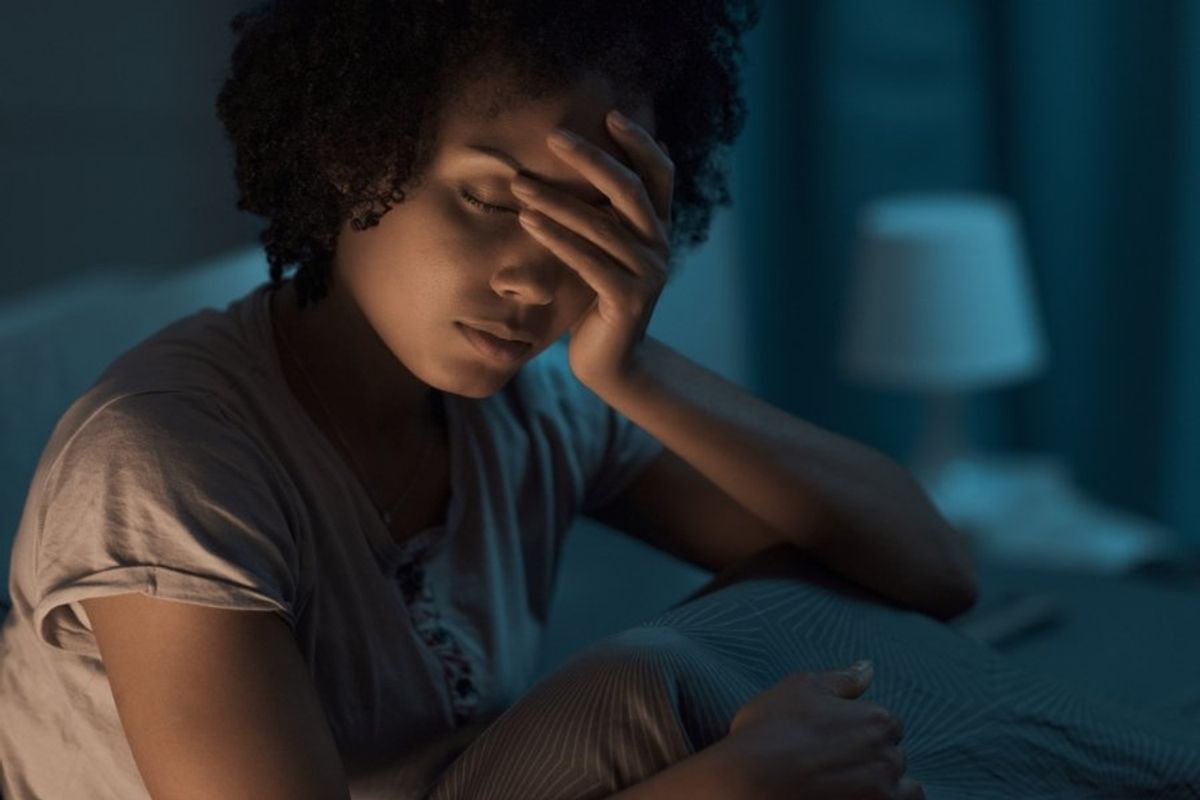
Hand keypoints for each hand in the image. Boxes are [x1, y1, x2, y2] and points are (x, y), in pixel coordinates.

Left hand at [511, 108, 673, 392]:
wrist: (611, 364)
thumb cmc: (597, 303)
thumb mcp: (604, 253)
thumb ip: (604, 218)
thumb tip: (586, 170)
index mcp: (657, 231)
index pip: (660, 175)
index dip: (641, 144)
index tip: (611, 115)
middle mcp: (659, 247)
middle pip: (630, 190)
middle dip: (590, 159)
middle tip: (553, 136)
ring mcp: (648, 274)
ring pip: (601, 225)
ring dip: (556, 200)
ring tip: (520, 184)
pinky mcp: (628, 300)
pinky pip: (587, 260)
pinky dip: (556, 238)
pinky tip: (527, 221)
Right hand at [715, 661, 925, 799]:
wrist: (748, 783)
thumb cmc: (770, 731)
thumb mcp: (801, 688)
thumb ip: (842, 679)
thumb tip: (869, 667)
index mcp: (875, 720)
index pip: (889, 725)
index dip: (862, 731)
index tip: (837, 741)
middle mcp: (888, 758)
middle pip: (894, 757)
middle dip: (871, 759)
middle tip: (834, 764)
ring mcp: (882, 794)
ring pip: (904, 790)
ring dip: (886, 787)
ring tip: (851, 787)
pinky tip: (859, 798)